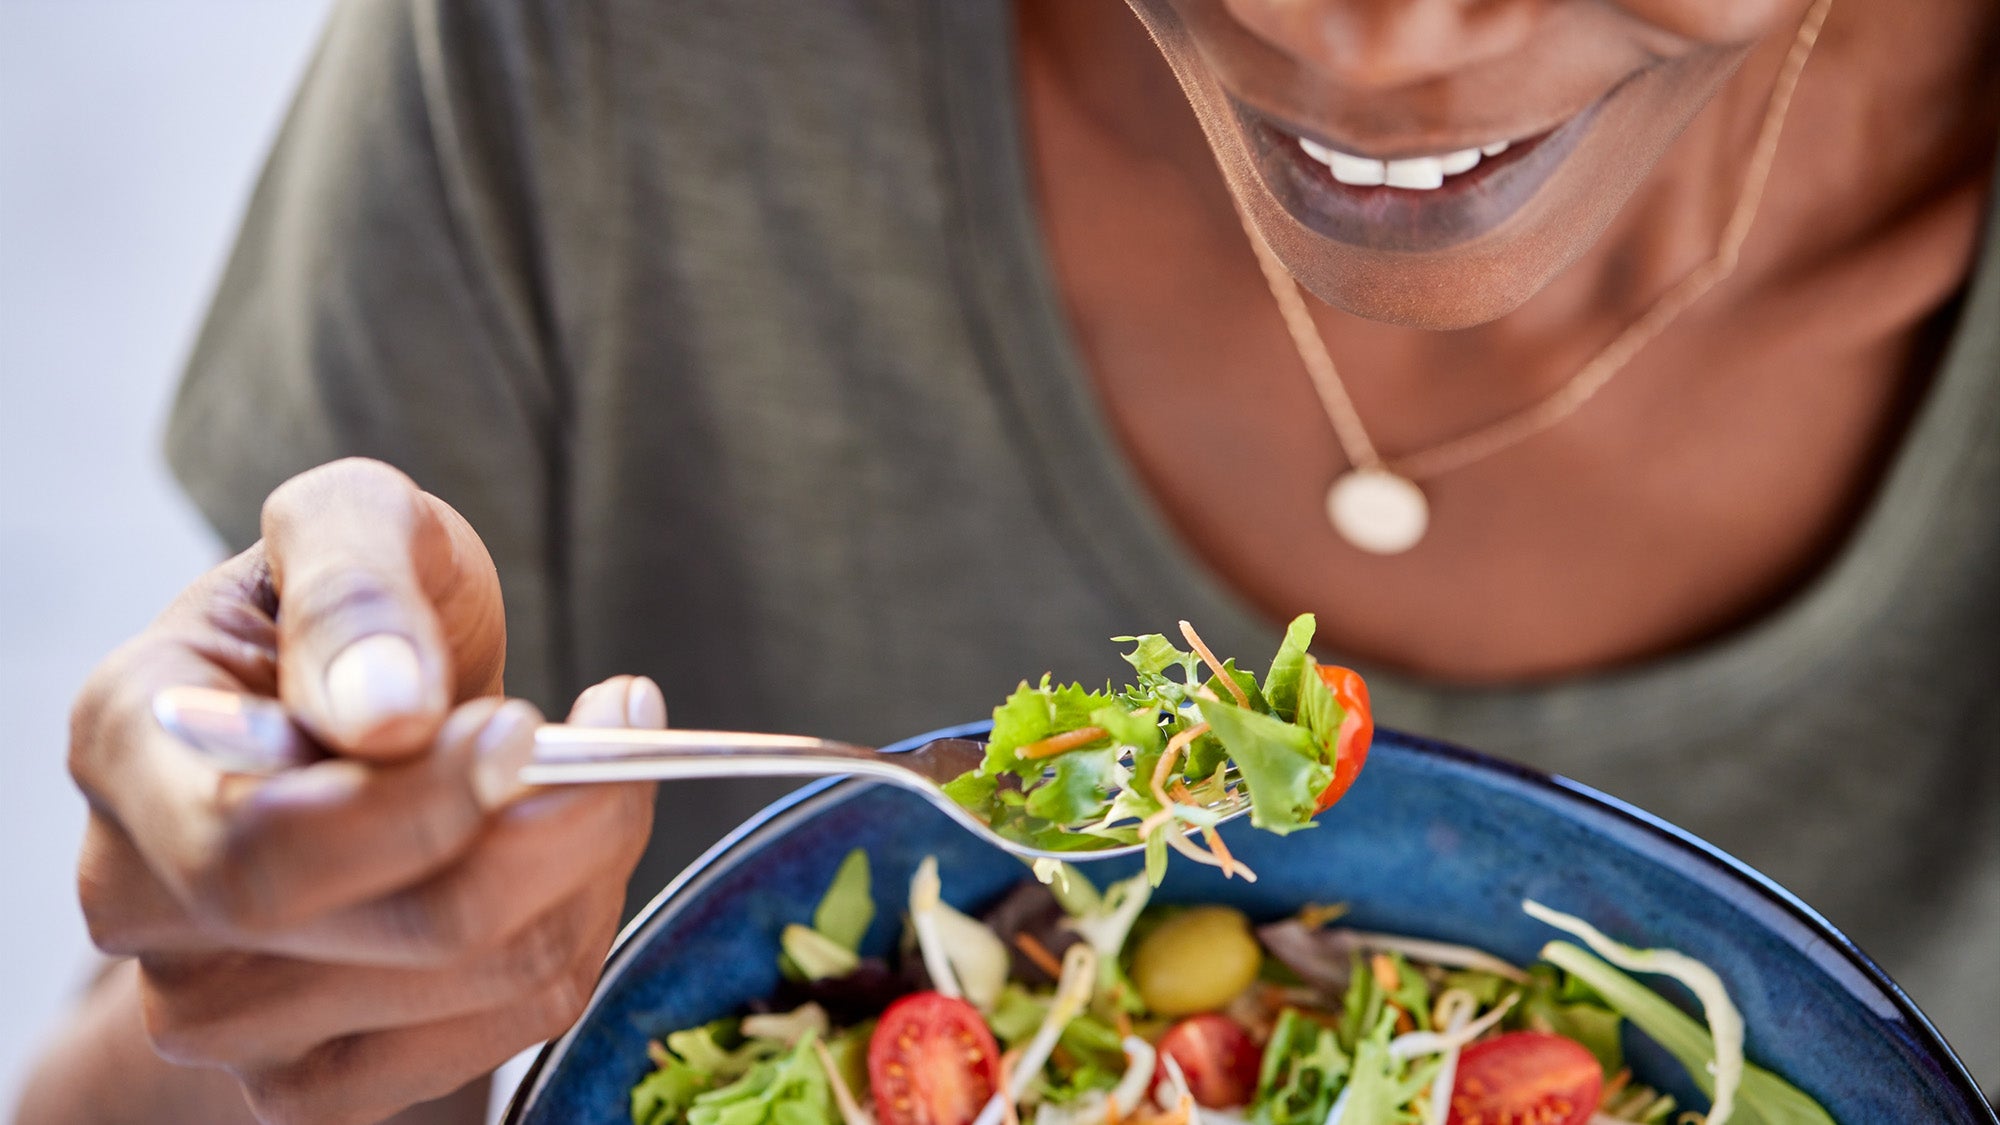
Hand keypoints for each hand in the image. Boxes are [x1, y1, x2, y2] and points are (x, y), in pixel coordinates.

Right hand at [67, 458, 658, 1123]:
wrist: (365, 700)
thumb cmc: (358, 602)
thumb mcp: (355, 521)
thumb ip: (356, 590)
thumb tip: (385, 711)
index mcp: (130, 745)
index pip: (261, 848)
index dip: (423, 807)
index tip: (528, 726)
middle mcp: (144, 900)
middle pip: (401, 928)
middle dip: (557, 827)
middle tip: (621, 726)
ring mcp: (224, 1010)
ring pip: (483, 978)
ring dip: (589, 862)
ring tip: (595, 765)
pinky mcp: (318, 1072)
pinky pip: (508, 1029)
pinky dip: (580, 924)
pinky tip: (569, 845)